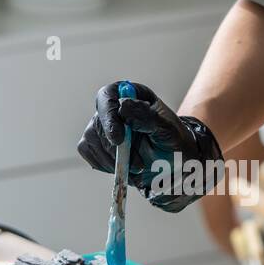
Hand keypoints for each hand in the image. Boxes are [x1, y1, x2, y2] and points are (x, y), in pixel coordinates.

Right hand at [77, 81, 223, 212]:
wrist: (173, 161)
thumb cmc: (172, 140)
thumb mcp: (167, 129)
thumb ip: (147, 117)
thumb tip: (123, 107)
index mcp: (130, 95)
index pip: (107, 96)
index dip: (108, 116)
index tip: (118, 139)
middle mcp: (112, 108)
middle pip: (98, 123)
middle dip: (115, 149)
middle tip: (138, 166)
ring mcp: (101, 126)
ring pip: (91, 141)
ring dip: (112, 160)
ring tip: (137, 169)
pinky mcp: (96, 145)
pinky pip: (90, 154)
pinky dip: (105, 166)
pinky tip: (124, 169)